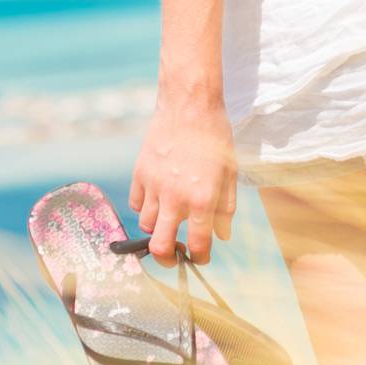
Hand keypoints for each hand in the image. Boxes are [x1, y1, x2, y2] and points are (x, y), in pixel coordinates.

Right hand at [129, 93, 237, 265]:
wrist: (190, 104)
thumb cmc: (215, 136)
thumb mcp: (230, 171)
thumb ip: (226, 207)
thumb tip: (222, 235)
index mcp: (202, 199)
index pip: (197, 246)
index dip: (200, 258)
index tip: (200, 257)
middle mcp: (175, 198)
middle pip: (160, 248)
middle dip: (167, 260)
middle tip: (174, 257)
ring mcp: (154, 186)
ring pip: (145, 226)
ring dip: (156, 229)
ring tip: (166, 222)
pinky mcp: (139, 173)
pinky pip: (135, 203)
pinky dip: (143, 207)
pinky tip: (155, 199)